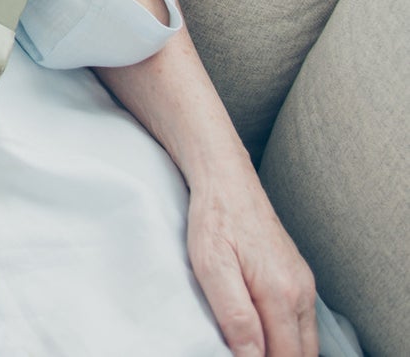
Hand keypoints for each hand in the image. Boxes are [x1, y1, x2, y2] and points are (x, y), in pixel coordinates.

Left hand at [187, 174, 316, 356]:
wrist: (226, 178)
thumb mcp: (212, 266)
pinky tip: (263, 333)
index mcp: (281, 293)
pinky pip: (301, 322)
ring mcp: (303, 284)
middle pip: (301, 354)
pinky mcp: (298, 276)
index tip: (237, 356)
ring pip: (305, 341)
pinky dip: (287, 336)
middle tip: (242, 352)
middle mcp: (301, 291)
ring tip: (250, 346)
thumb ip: (235, 315)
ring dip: (284, 352)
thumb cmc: (214, 218)